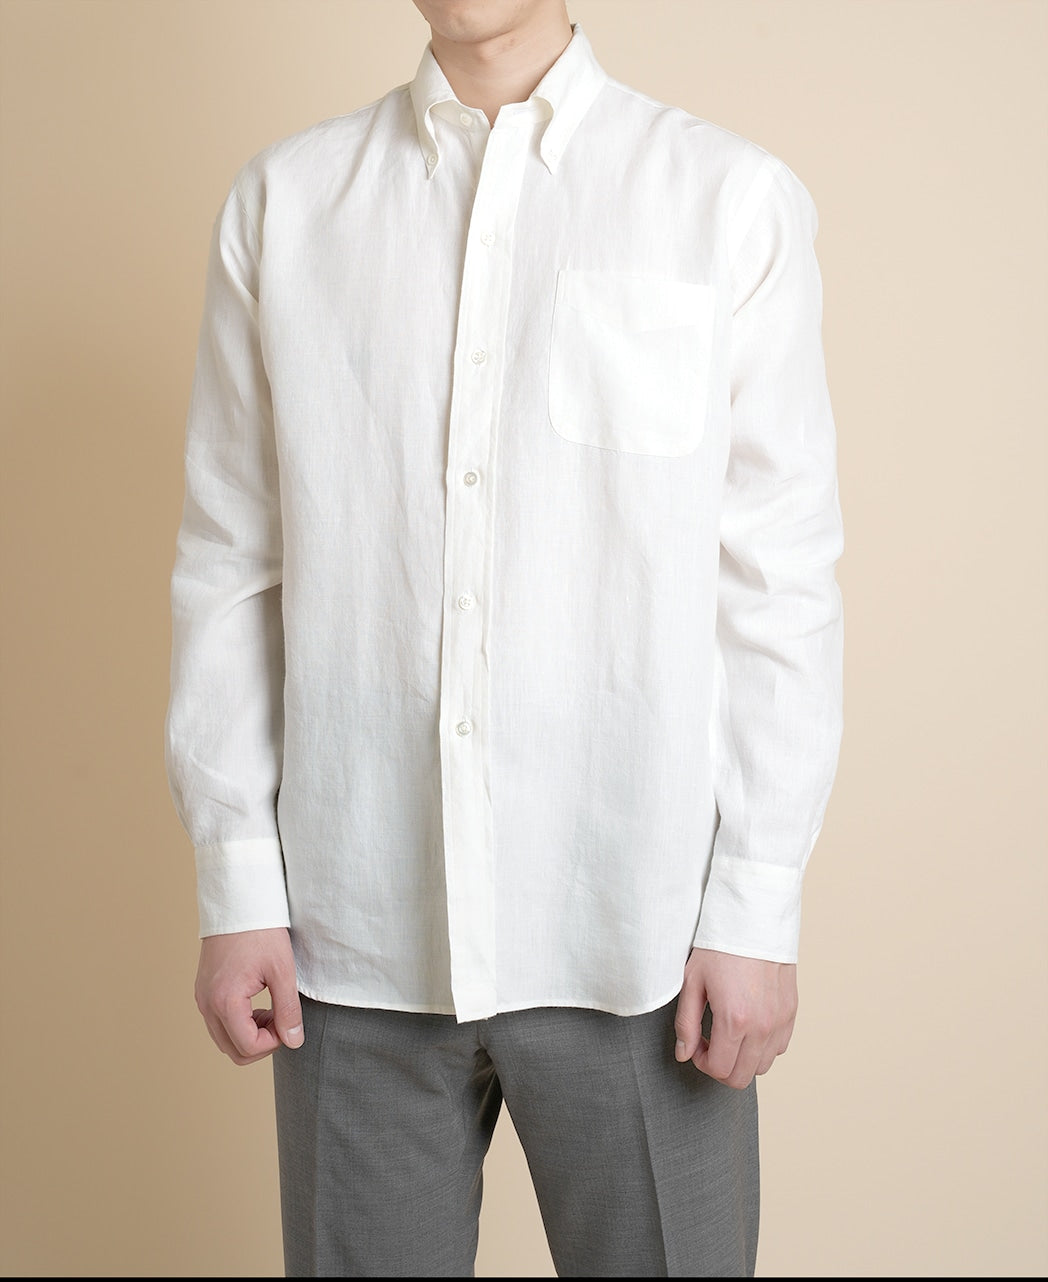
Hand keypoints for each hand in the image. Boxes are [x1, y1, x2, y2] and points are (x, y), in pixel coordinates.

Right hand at [194, 927, 303, 1065]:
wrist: (238, 903)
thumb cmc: (262, 932)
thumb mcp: (282, 970)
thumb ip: (288, 1009)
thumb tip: (294, 1041)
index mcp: (225, 1001)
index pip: (248, 1047)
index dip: (274, 1042)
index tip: (288, 1020)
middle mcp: (206, 1004)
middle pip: (233, 1051)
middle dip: (261, 1043)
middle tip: (281, 1019)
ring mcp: (202, 998)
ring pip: (224, 1039)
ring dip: (249, 1035)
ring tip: (271, 1010)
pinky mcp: (203, 991)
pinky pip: (218, 1023)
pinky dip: (238, 1023)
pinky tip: (257, 1003)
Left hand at [673, 947, 796, 1088]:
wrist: (753, 919)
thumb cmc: (720, 947)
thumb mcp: (692, 981)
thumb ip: (686, 1023)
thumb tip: (684, 1055)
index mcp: (735, 1020)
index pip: (720, 1070)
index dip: (702, 1063)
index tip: (697, 1044)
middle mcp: (762, 1026)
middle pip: (741, 1077)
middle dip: (721, 1067)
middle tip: (710, 1043)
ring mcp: (780, 1020)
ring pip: (762, 1066)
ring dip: (742, 1059)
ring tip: (729, 1034)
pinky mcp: (791, 1011)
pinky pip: (780, 1047)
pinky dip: (763, 1047)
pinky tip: (748, 1026)